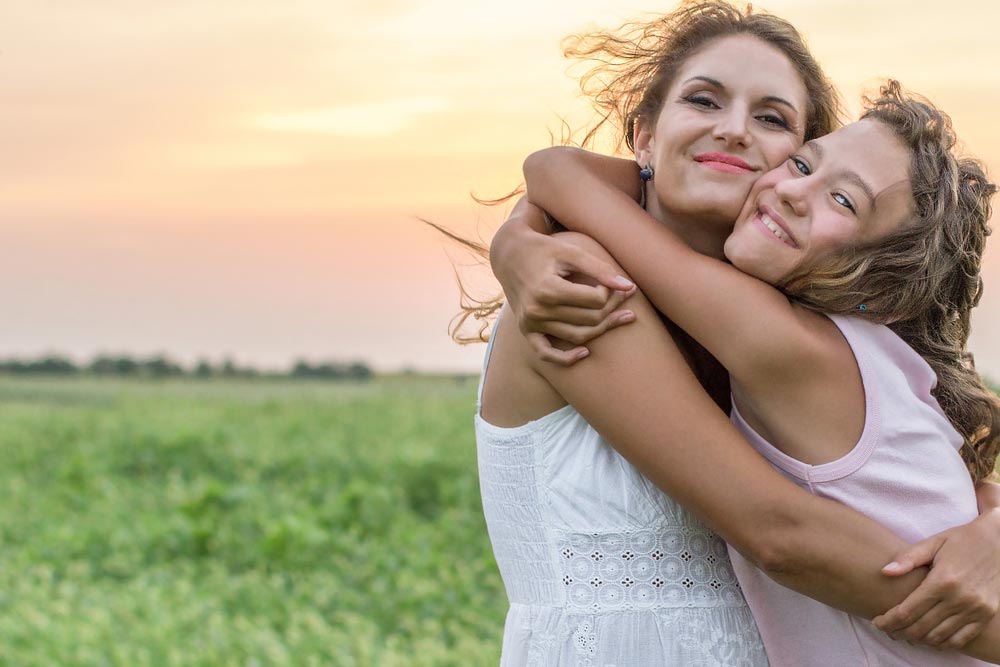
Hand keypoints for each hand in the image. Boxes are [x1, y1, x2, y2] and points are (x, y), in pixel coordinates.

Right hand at [491, 216, 634, 364]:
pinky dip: (566, 359)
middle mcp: (537, 310)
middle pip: (590, 319)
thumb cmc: (544, 250)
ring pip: (578, 336)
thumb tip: (629, 287)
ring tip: (621, 317)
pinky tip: (586, 353)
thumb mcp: (572, 253)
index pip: (595, 300)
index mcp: (547, 289)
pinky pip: (547, 354)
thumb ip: (600, 269)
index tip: (610, 281)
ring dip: (603, 328)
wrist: (510, 255)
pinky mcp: (527, 330)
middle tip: (624, 297)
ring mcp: (531, 323)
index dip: (610, 291)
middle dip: (612, 308)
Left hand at [873, 508, 999, 648]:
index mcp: (942, 580)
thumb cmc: (961, 540)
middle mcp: (959, 598)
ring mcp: (975, 609)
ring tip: (905, 634)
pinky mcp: (986, 615)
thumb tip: (884, 572)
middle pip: (920, 627)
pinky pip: (961, 639)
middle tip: (888, 630)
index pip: (907, 610)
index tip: (877, 622)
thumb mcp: (934, 542)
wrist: (999, 541)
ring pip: (939, 637)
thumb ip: (908, 558)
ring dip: (919, 640)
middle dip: (899, 632)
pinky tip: (930, 638)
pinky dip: (943, 643)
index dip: (889, 620)